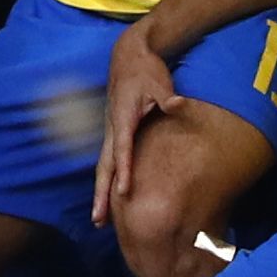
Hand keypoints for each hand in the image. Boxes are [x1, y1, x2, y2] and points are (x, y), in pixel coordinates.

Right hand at [92, 21, 182, 230]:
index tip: (123, 194)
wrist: (128, 57)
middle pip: (105, 167)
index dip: (124, 172)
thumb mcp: (159, 82)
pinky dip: (105, 181)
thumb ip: (167, 97)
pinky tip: (108, 197)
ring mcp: (111, 131)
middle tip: (98, 219)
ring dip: (100, 192)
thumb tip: (178, 104)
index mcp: (124, 119)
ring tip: (99, 218)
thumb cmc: (146, 71)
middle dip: (101, 194)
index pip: (123, 151)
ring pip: (103, 167)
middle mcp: (113, 129)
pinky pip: (108, 162)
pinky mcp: (114, 132)